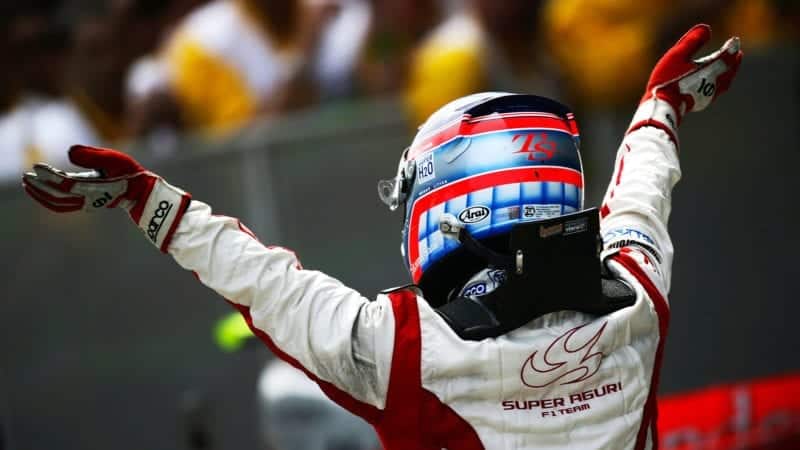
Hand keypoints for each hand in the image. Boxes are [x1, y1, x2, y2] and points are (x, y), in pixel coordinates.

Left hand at [22, 145, 190, 251]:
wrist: (144, 193)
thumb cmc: (131, 174)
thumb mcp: (116, 159)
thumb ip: (93, 154)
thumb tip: (68, 151)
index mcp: (96, 189)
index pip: (67, 185)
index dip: (49, 177)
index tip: (35, 167)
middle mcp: (89, 198)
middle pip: (58, 198)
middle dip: (40, 188)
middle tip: (25, 176)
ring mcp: (87, 202)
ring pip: (58, 204)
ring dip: (41, 195)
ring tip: (28, 184)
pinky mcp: (86, 201)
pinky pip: (62, 204)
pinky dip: (49, 198)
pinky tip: (42, 188)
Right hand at [629, 24, 742, 140]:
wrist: (662, 106)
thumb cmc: (668, 80)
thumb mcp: (676, 56)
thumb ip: (692, 41)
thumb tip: (706, 29)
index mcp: (709, 70)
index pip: (726, 56)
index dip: (730, 48)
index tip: (734, 41)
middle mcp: (713, 83)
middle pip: (729, 71)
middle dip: (733, 62)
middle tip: (737, 54)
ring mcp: (708, 95)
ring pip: (725, 83)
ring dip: (729, 74)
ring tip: (729, 69)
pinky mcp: (701, 103)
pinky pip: (716, 92)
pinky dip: (720, 84)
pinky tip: (715, 85)